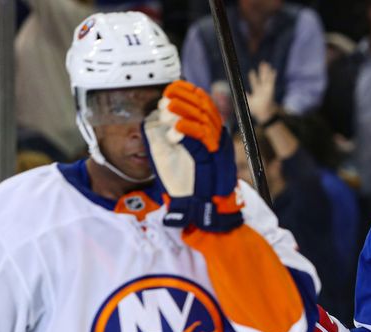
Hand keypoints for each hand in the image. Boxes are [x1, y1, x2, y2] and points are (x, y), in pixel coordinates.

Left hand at [143, 80, 243, 231]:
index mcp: (205, 129)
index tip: (172, 88)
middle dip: (183, 99)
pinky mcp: (215, 156)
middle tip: (166, 101)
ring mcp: (216, 144)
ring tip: (167, 110)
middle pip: (203, 105)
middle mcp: (214, 133)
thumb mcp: (164, 150)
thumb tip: (154, 112)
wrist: (194, 203)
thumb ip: (160, 131)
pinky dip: (189, 130)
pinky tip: (174, 129)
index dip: (187, 92)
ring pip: (203, 118)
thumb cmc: (180, 179)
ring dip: (183, 112)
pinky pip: (203, 137)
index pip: (201, 101)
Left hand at [247, 62, 278, 123]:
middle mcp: (262, 89)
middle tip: (262, 64)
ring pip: (266, 78)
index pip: (255, 83)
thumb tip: (240, 92)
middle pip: (262, 78)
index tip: (252, 71)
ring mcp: (267, 89)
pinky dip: (272, 76)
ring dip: (266, 71)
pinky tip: (273, 71)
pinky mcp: (270, 89)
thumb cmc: (256, 109)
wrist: (264, 113)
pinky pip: (272, 81)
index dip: (253, 77)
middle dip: (261, 71)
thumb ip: (245, 96)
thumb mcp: (248, 102)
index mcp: (257, 92)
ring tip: (266, 64)